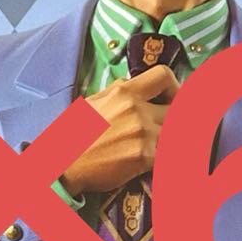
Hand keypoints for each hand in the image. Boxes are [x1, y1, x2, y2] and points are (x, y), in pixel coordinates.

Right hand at [60, 65, 179, 195]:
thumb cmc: (74, 134)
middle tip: (166, 129)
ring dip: (169, 141)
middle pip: (177, 109)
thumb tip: (137, 88)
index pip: (164, 76)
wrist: (64, 164)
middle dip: (175, 120)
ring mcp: (142, 133)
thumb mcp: (94, 102)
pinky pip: (167, 155)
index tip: (172, 100)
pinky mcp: (144, 157)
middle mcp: (137, 109)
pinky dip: (163, 159)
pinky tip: (152, 163)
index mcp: (124, 92)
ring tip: (158, 147)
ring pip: (175, 133)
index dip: (175, 87)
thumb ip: (118, 93)